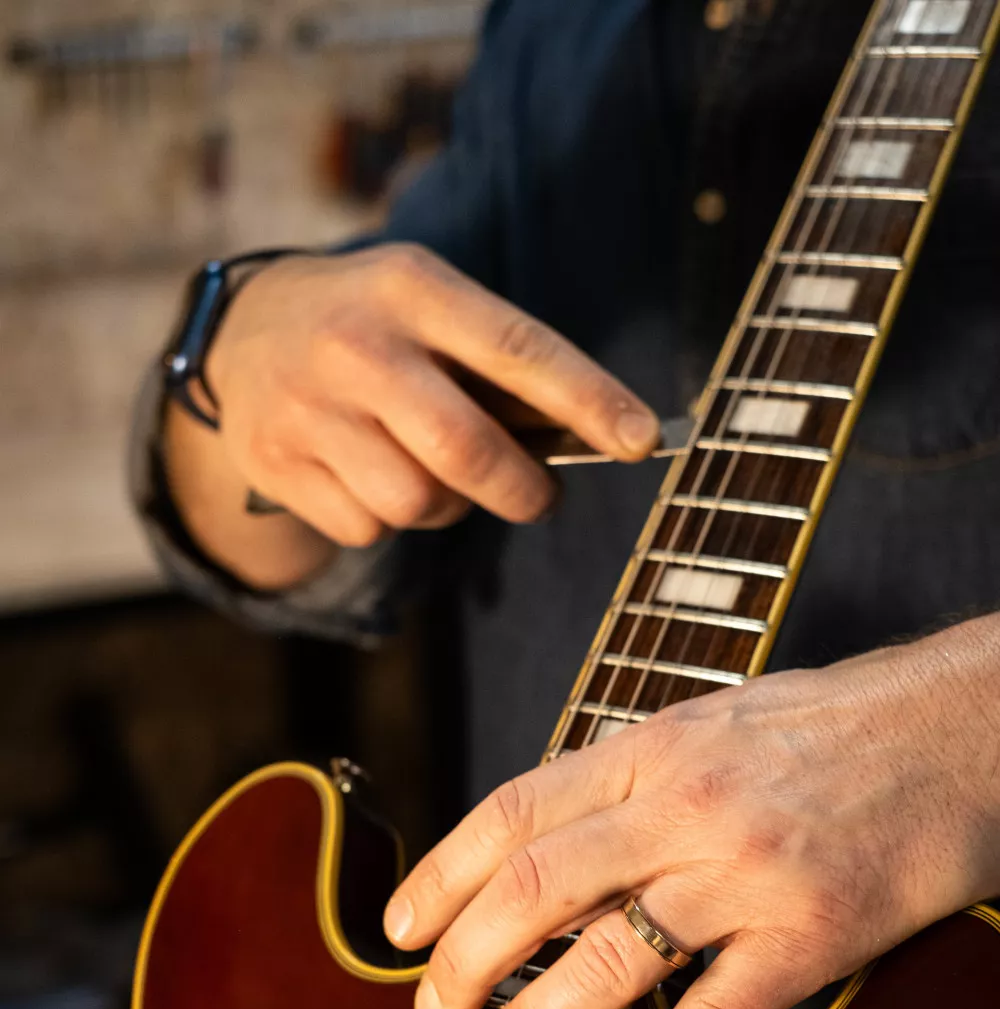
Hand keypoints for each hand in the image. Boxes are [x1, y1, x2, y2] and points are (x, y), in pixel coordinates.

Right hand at [164, 245, 658, 587]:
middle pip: (464, 451)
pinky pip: (367, 529)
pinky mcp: (278, 463)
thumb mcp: (428, 302)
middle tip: (541, 498)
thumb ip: (496, 362)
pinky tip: (370, 477)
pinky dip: (387, 520)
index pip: (517, 348)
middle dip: (522, 490)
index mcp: (411, 288)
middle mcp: (356, 346)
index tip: (642, 440)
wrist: (238, 332)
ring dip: (447, 506)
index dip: (588, 399)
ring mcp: (308, 409)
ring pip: (417, 503)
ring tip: (433, 472)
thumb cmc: (371, 322)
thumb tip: (589, 438)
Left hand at [383, 616, 999, 1008]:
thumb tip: (552, 832)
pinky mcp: (812, 935)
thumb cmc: (841, 725)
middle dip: (461, 962)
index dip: (438, 877)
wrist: (962, 730)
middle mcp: (686, 807)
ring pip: (606, 958)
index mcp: (654, 748)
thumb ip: (631, 774)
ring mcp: (747, 872)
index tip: (400, 930)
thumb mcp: (714, 719)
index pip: (511, 814)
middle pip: (534, 890)